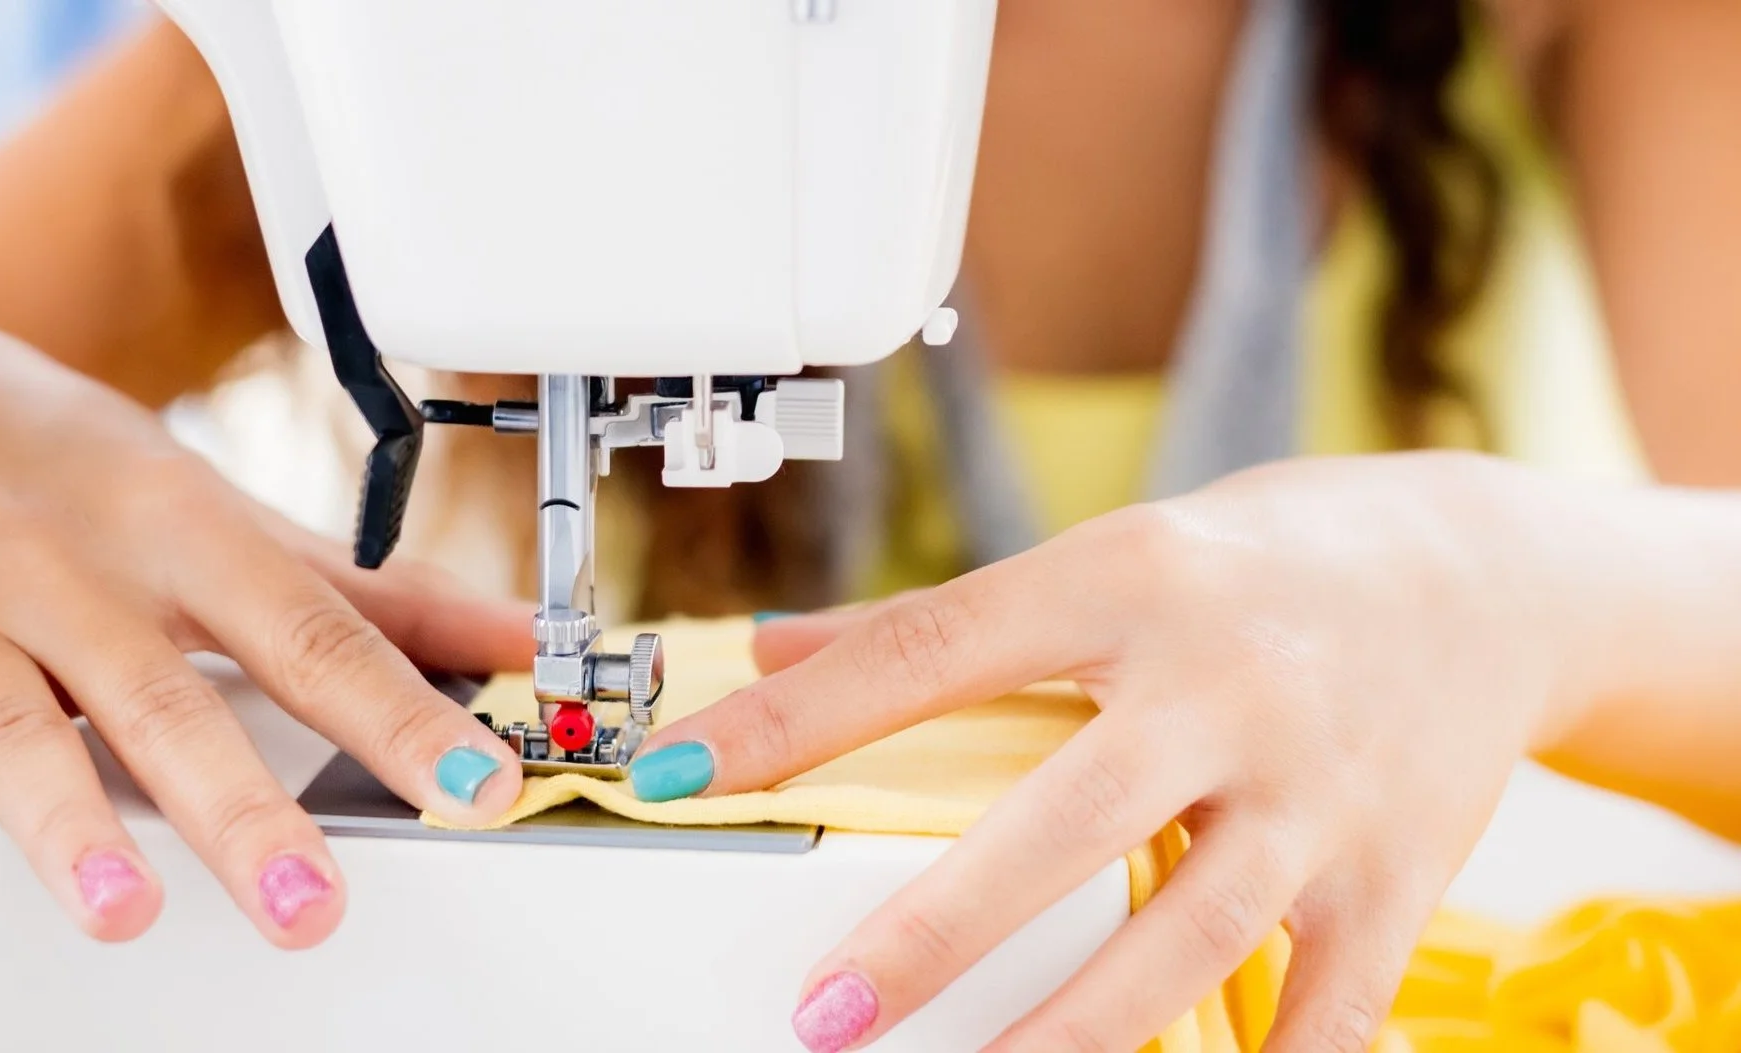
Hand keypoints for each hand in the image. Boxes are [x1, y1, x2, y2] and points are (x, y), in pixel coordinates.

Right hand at [0, 329, 529, 946]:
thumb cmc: (84, 470)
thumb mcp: (229, 516)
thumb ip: (371, 596)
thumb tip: (520, 638)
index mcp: (185, 532)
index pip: (312, 636)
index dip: (399, 716)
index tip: (476, 787)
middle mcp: (79, 571)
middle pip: (170, 699)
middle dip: (243, 809)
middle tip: (313, 903)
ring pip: (16, 722)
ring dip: (68, 821)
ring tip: (125, 910)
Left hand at [652, 453, 1592, 1050]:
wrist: (1486, 576)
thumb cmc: (1271, 562)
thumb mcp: (1113, 550)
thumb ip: (941, 618)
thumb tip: (776, 651)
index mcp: (1130, 583)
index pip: (931, 651)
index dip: (795, 721)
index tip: (680, 774)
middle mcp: (1225, 687)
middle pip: (1063, 821)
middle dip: (936, 932)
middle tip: (825, 1016)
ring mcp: (1317, 792)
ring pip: (1183, 938)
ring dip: (1071, 1037)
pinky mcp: (1394, 880)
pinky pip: (1321, 1012)